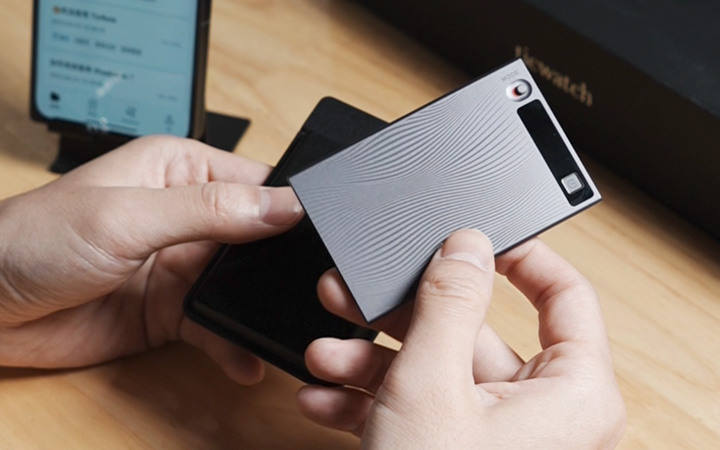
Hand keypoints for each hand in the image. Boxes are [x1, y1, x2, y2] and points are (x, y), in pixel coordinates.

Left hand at [0, 136, 301, 383]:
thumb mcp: (128, 216)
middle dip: (282, 265)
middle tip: (312, 290)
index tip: (319, 235)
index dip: (290, 206)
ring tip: (282, 329)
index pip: (257, 181)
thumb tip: (282, 206)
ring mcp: (182, 265)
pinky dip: (233, 342)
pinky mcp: (173, 309)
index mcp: (181, 169)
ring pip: (242, 286)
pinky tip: (243, 358)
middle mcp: (189, 215)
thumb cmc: (33, 240)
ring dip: (260, 307)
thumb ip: (209, 210)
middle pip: (259, 238)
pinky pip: (217, 324)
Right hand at [297, 230, 625, 448]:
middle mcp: (542, 414)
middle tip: (356, 293)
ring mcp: (497, 438)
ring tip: (325, 354)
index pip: (564, 296)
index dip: (519, 258)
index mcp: (570, 392)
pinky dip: (375, 400)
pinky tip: (328, 396)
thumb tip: (467, 245)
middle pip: (473, 333)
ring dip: (374, 361)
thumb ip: (450, 304)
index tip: (470, 239)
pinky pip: (423, 410)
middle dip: (401, 319)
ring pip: (437, 372)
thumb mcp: (432, 385)